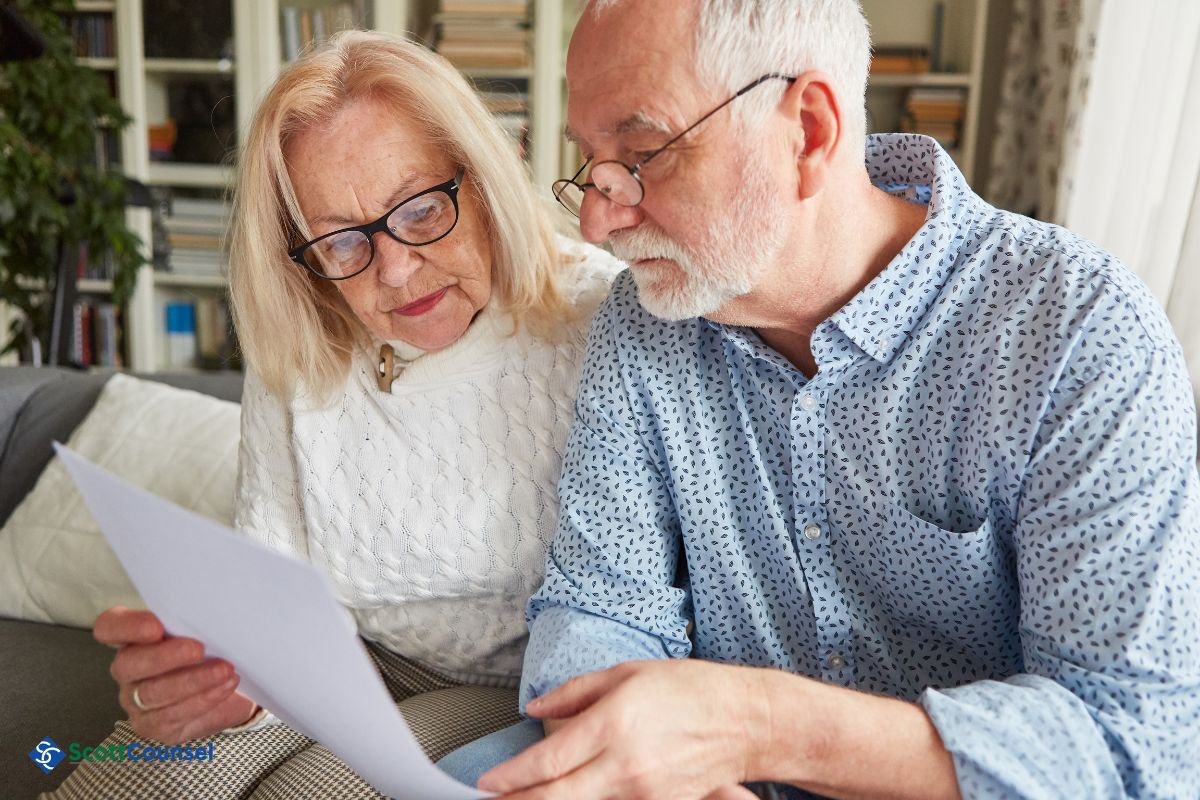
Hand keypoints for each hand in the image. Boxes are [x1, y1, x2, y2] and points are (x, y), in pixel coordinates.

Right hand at [95, 607, 257, 743]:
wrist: (228, 687)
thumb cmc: (211, 650)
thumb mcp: (205, 630)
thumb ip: (199, 620)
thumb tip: (217, 614)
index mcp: (132, 636)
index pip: (110, 627)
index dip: (127, 626)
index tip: (156, 626)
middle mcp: (128, 668)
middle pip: (129, 663)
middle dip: (165, 657)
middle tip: (198, 649)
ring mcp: (135, 700)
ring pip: (152, 693)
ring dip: (192, 681)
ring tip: (225, 670)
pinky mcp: (152, 725)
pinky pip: (172, 716)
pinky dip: (203, 700)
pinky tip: (224, 687)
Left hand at [478, 660, 769, 799]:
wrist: (747, 722)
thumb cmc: (691, 689)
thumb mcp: (628, 673)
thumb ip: (576, 693)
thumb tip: (536, 707)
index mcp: (613, 724)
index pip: (548, 761)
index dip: (512, 776)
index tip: (487, 783)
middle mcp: (624, 764)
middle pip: (556, 798)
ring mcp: (642, 792)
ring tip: (524, 799)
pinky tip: (569, 795)